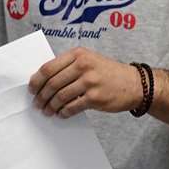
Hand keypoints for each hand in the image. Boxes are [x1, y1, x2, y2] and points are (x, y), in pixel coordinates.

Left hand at [29, 47, 143, 116]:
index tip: (32, 89)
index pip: (48, 68)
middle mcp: (83, 66)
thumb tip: (45, 81)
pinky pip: (72, 107)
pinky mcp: (95, 98)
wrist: (136, 84)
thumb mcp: (90, 61)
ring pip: (60, 96)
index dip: (36, 81)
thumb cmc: (110, 73)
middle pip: (52, 83)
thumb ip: (69, 66)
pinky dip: (64, 112)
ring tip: (48, 111)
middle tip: (38, 103)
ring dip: (50, 106)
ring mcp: (90, 82)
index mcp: (78, 55)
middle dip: (41, 96)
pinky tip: (62, 114)